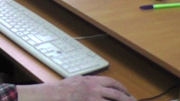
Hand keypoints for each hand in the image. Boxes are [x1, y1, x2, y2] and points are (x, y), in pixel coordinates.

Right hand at [18, 76, 134, 100]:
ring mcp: (93, 98)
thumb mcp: (74, 80)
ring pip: (114, 100)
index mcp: (91, 80)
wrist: (51, 96)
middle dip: (128, 99)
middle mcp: (94, 88)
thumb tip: (93, 84)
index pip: (112, 83)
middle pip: (117, 94)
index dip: (122, 88)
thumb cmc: (59, 90)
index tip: (127, 93)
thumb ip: (85, 82)